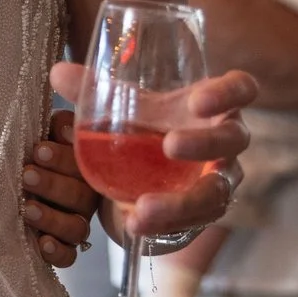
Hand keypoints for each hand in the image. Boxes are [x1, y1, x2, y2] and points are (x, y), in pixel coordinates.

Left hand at [21, 109, 97, 267]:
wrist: (20, 173)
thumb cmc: (35, 151)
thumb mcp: (47, 132)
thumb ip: (59, 127)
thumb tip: (65, 130)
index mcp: (85, 168)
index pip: (84, 165)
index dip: (63, 159)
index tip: (39, 151)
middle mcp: (85, 198)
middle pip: (81, 197)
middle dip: (52, 185)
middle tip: (27, 175)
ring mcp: (75, 224)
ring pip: (75, 228)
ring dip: (52, 218)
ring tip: (27, 208)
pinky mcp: (63, 247)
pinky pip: (68, 256)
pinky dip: (57, 252)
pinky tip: (41, 242)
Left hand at [50, 62, 257, 244]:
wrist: (147, 173)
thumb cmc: (145, 128)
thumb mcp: (124, 109)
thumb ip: (92, 90)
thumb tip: (57, 72)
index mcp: (213, 105)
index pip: (240, 89)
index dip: (228, 92)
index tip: (198, 101)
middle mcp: (225, 141)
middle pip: (233, 139)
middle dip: (205, 143)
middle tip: (169, 145)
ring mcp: (221, 178)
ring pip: (216, 192)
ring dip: (182, 202)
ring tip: (143, 208)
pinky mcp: (206, 212)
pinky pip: (195, 222)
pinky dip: (165, 224)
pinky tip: (134, 224)